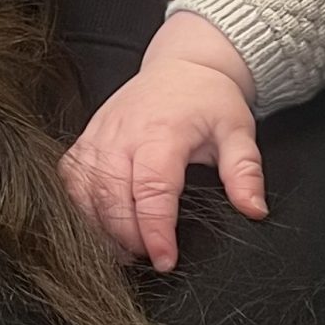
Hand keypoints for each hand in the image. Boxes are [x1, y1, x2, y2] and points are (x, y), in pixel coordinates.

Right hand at [59, 16, 263, 271]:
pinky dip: (78, 206)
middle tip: (149, 258)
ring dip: (100, 227)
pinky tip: (99, 223)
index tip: (165, 260)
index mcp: (162, 131)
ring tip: (125, 250)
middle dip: (126, 237)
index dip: (155, 231)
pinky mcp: (85, 139)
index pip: (152, 190)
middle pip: (111, 197)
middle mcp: (123, 133)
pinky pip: (70, 179)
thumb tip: (254, 210)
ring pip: (84, 192)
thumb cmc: (208, 99)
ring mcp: (98, 135)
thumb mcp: (238, 131)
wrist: (181, 64)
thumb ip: (245, 172)